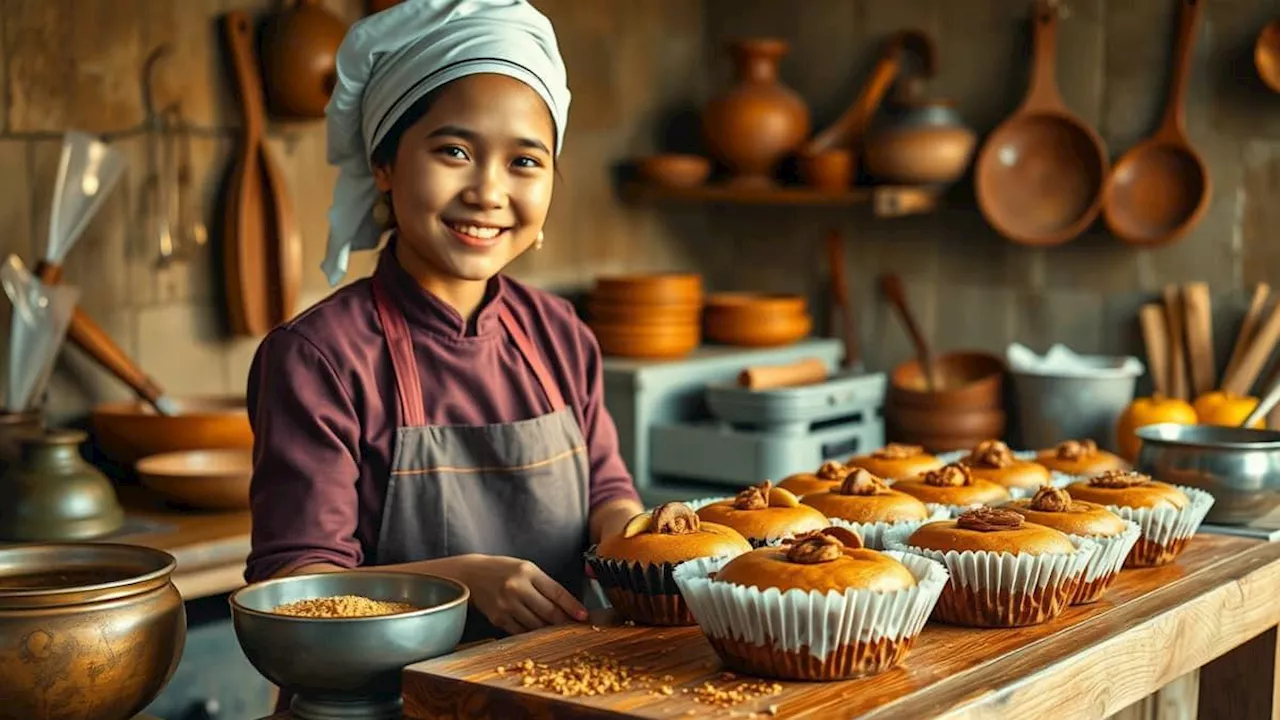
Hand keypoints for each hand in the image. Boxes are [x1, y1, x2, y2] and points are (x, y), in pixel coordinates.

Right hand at [455, 555, 587, 634]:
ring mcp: (506, 604)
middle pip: (548, 611)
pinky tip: (538, 634)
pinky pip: (521, 631)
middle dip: (563, 622)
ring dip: (549, 630)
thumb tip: (566, 606)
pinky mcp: (498, 618)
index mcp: (528, 571)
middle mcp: (517, 587)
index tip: (583, 615)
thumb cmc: (503, 570)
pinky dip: (532, 633)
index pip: (556, 592)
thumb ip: (544, 585)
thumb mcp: (526, 568)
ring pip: (536, 624)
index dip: (572, 606)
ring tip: (558, 632)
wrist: (471, 575)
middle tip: (574, 627)